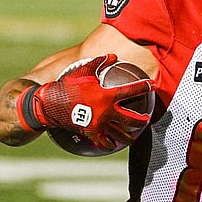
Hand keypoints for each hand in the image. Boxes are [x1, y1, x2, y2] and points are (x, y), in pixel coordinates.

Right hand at [17, 54, 153, 146]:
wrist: (48, 104)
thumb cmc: (66, 85)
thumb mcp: (83, 70)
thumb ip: (100, 63)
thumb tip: (113, 55)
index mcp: (107, 95)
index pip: (131, 90)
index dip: (144, 87)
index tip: (152, 85)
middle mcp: (107, 111)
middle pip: (131, 118)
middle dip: (142, 119)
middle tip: (147, 119)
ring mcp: (100, 124)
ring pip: (120, 133)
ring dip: (128, 136)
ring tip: (133, 138)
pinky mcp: (91, 133)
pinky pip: (103, 141)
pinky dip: (107, 144)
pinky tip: (111, 146)